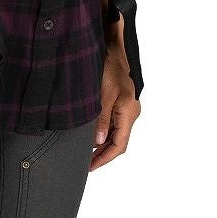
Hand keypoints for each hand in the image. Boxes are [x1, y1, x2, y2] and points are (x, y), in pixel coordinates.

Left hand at [91, 44, 139, 169]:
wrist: (114, 51)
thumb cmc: (110, 68)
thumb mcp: (103, 95)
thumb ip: (102, 119)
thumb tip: (98, 141)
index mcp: (128, 113)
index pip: (119, 145)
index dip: (105, 158)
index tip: (91, 166)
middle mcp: (130, 113)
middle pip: (118, 142)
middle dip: (102, 154)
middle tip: (85, 164)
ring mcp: (126, 110)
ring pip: (116, 135)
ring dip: (102, 145)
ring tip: (86, 154)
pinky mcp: (121, 105)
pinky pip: (113, 125)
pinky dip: (103, 134)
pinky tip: (91, 137)